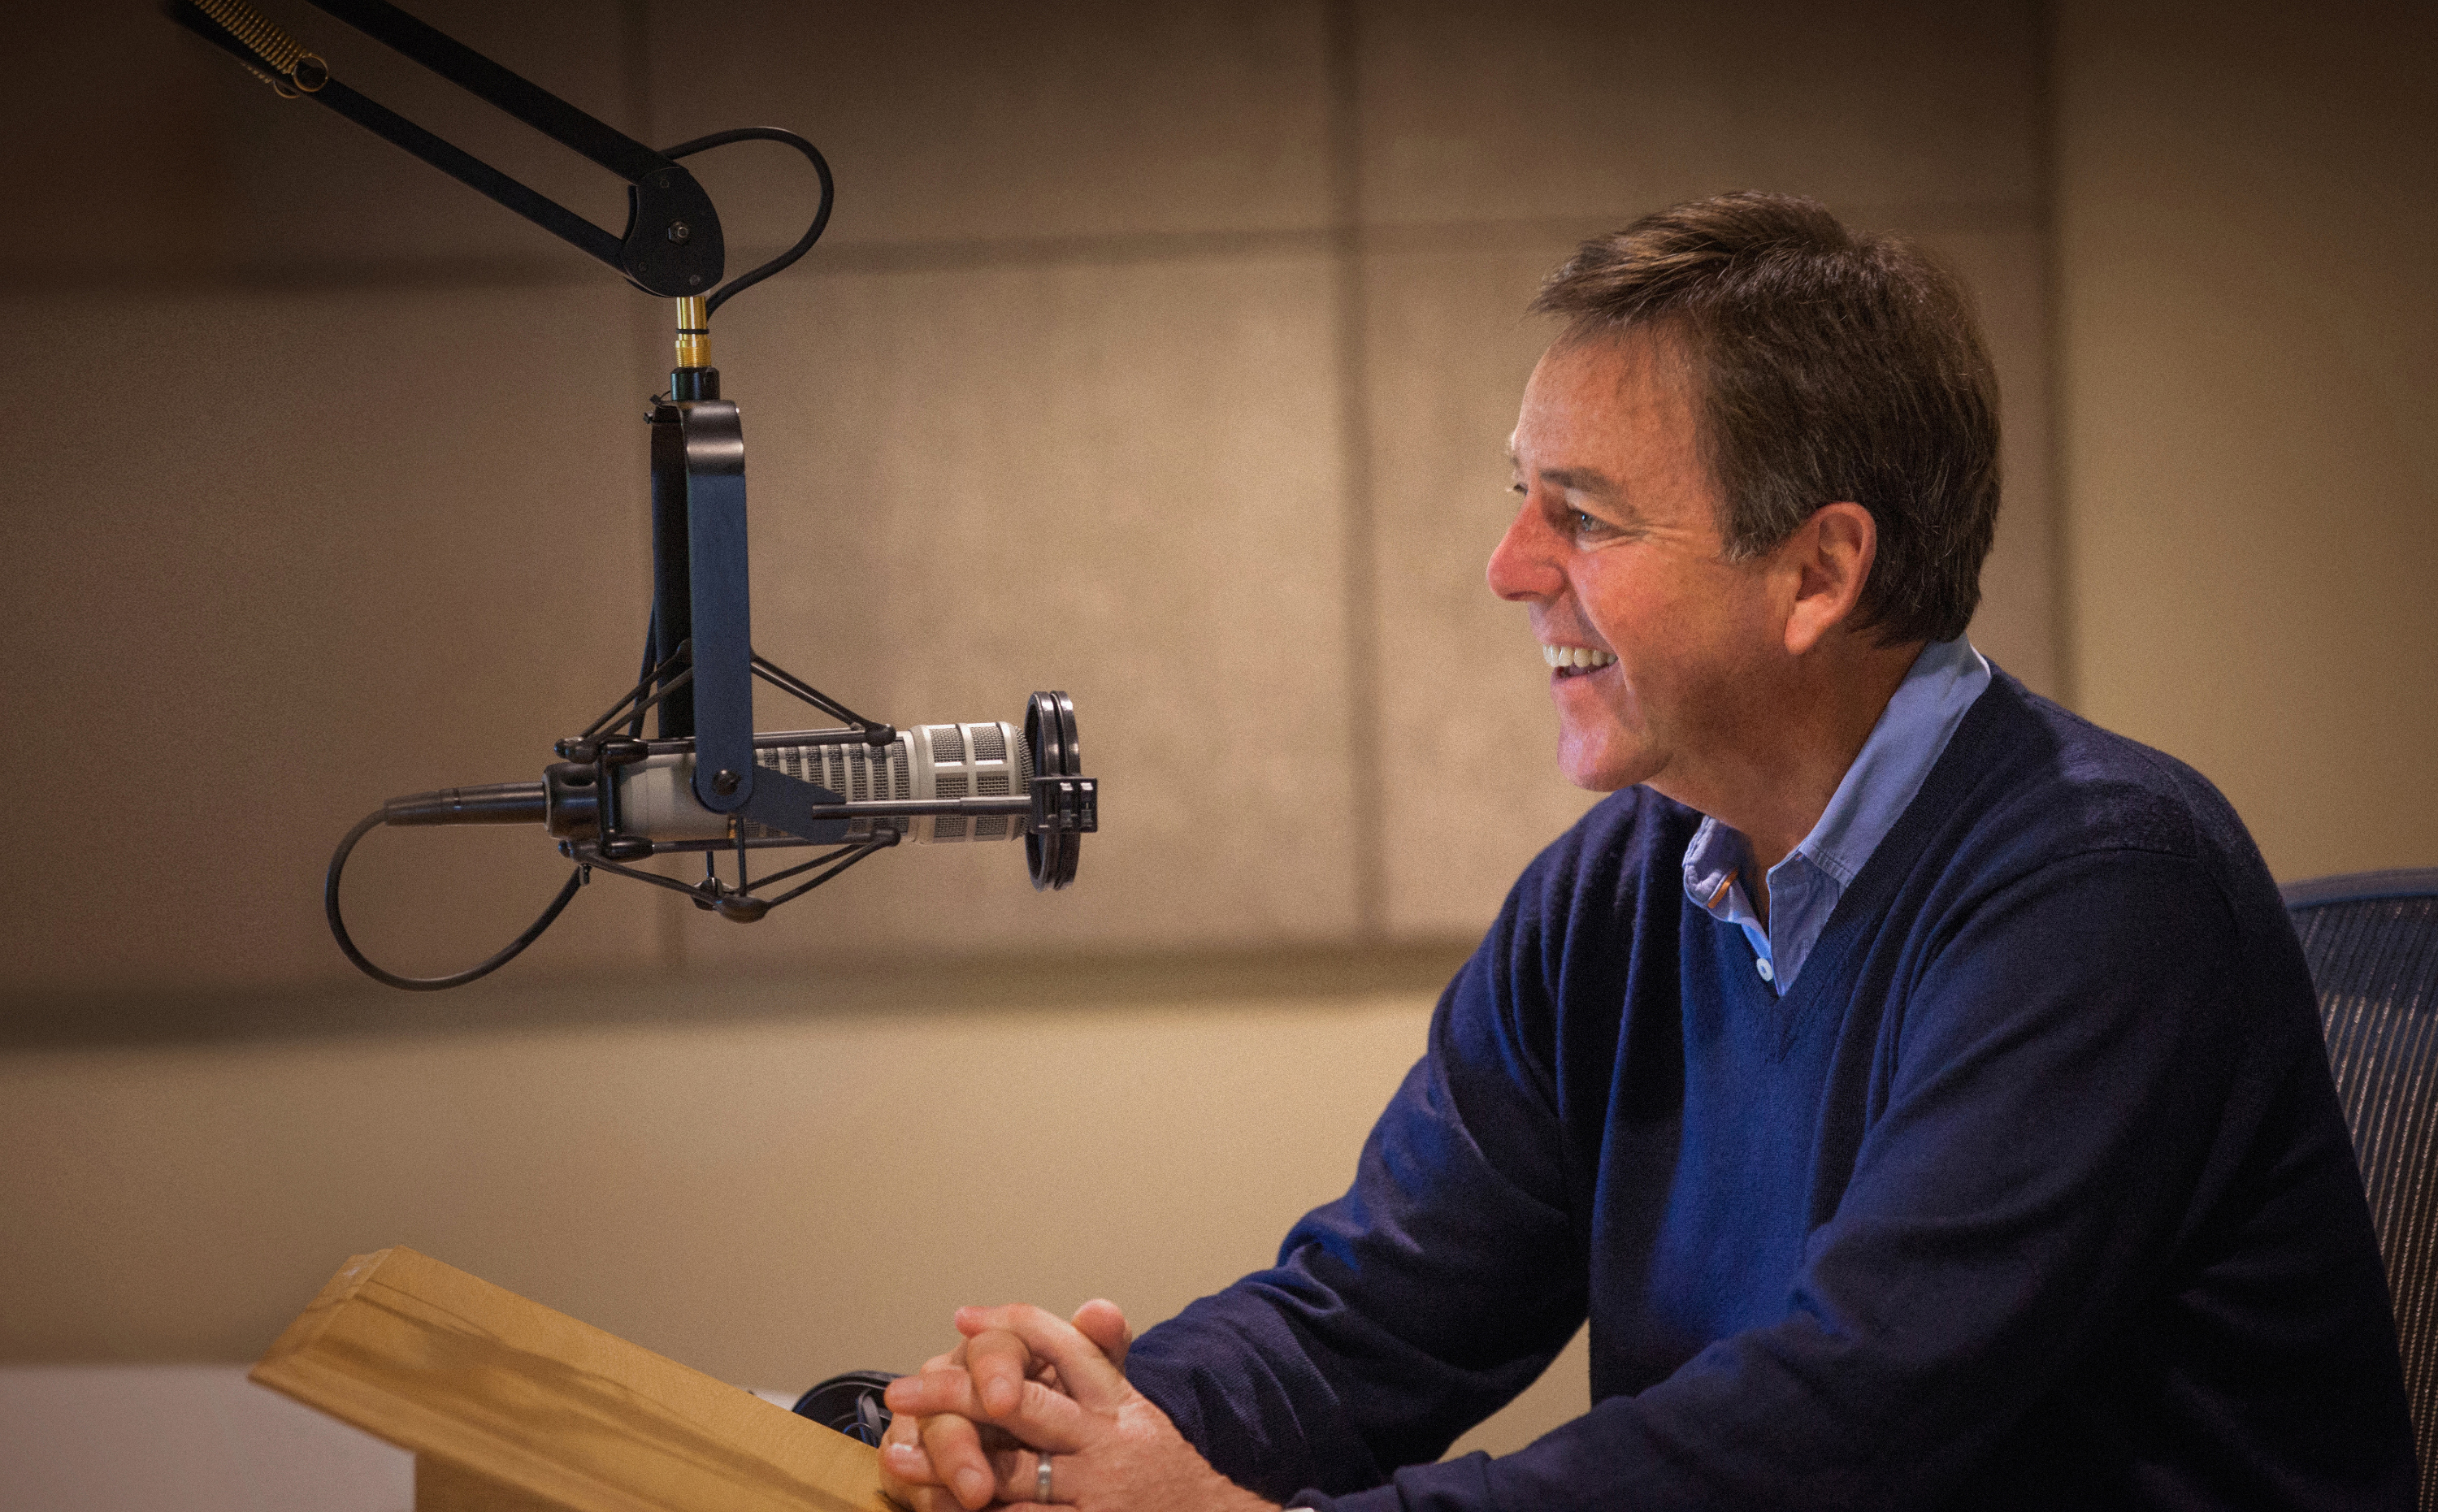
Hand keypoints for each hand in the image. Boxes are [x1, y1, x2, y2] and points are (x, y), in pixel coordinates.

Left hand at [881, 1302, 1276, 1511]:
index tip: (963, 1320)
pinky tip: (936, 1508)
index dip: (1009, 1327)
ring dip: (947, 1465)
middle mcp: (1104, 1440)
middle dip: (956, 1394)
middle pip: (1020, 1405)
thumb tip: (1093, 1306)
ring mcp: (1094, 1492)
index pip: (1060, 1346)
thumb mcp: (1136, 1407)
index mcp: (1114, 1401)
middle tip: (900, 1390)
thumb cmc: (1157, 1465)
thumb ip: (1104, 1359)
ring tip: (899, 1456)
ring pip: (1010, 1473)